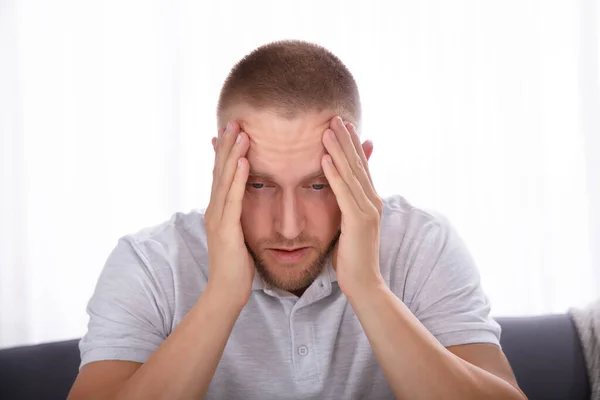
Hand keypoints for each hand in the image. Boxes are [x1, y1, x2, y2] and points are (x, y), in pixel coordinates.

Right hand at [205, 121, 253, 306]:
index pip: (221, 175)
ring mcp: (217, 218)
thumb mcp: (238, 235)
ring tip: (240, 132)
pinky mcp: (225, 229)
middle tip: (234, 121)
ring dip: (232, 154)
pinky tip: (243, 162)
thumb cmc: (236, 266)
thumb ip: (238, 217)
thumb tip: (246, 204)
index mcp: (219, 210)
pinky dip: (238, 179)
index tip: (234, 130)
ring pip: (224, 180)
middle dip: (227, 145)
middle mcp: (214, 210)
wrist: (226, 292)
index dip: (226, 152)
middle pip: (220, 171)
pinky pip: (233, 199)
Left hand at [321, 116, 384, 296]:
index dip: (351, 145)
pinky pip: (344, 193)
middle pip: (358, 164)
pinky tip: (324, 158)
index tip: (341, 125)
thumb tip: (339, 193)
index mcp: (371, 201)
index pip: (360, 167)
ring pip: (351, 173)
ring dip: (338, 149)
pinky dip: (334, 174)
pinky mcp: (359, 221)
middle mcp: (373, 201)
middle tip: (334, 117)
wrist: (363, 283)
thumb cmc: (352, 257)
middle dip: (345, 139)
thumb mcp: (349, 226)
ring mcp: (368, 210)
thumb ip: (347, 207)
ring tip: (327, 129)